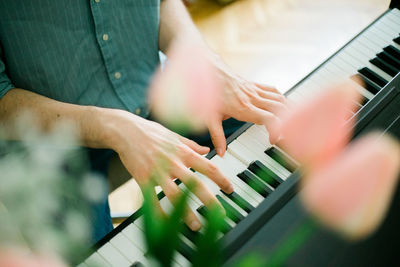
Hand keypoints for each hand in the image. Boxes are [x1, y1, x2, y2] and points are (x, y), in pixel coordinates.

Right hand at [105, 110, 233, 230]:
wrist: (126, 130)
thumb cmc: (151, 132)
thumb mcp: (174, 135)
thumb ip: (191, 145)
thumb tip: (206, 150)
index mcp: (183, 152)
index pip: (208, 167)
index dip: (222, 179)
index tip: (230, 189)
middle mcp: (173, 162)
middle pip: (195, 184)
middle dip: (210, 200)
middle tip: (220, 214)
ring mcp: (157, 172)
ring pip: (175, 195)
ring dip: (186, 213)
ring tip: (196, 226)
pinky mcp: (143, 179)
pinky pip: (152, 200)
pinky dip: (158, 213)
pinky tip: (164, 225)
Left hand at [207, 56, 287, 155]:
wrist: (208, 70)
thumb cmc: (208, 92)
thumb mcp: (210, 118)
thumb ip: (217, 136)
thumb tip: (221, 153)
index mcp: (243, 108)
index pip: (269, 119)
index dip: (276, 130)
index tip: (273, 140)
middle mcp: (252, 98)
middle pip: (279, 108)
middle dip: (287, 121)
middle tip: (285, 133)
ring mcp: (254, 90)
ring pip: (279, 98)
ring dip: (287, 109)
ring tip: (290, 121)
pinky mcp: (254, 85)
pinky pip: (272, 90)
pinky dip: (280, 98)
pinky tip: (281, 105)